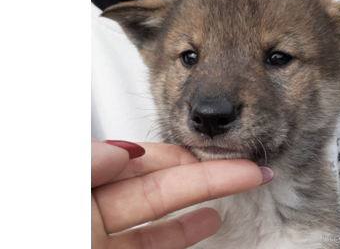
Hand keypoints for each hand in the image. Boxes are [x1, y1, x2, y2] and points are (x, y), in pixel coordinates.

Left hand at [91, 138, 273, 248]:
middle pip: (159, 182)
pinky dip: (186, 231)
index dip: (175, 152)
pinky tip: (210, 219)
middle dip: (205, 171)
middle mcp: (92, 207)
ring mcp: (106, 236)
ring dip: (204, 195)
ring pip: (164, 211)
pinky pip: (158, 243)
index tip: (209, 144)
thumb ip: (84, 164)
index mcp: (78, 184)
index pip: (133, 158)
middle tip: (244, 164)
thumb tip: (121, 149)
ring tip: (240, 182)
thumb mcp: (51, 193)